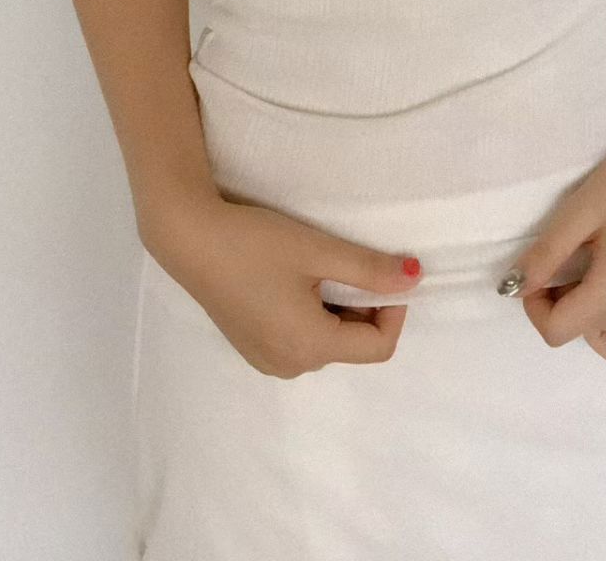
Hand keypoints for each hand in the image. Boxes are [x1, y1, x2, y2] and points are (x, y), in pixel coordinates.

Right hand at [144, 194, 422, 378]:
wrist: (190, 239)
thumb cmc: (256, 243)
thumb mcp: (318, 251)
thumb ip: (370, 269)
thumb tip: (415, 279)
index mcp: (310, 348)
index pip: (378, 347)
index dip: (392, 309)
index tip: (381, 271)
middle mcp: (290, 366)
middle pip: (351, 346)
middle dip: (362, 307)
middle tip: (344, 263)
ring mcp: (266, 361)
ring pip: (326, 343)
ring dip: (336, 310)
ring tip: (315, 268)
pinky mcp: (251, 347)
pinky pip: (299, 341)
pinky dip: (311, 315)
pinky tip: (291, 280)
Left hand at [500, 125, 605, 362]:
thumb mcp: (579, 212)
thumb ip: (545, 254)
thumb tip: (514, 286)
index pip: (558, 330)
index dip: (534, 306)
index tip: (537, 269)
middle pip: (578, 332)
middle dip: (556, 302)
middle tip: (563, 256)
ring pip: (601, 338)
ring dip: (581, 314)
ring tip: (585, 268)